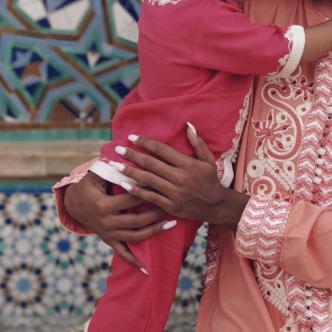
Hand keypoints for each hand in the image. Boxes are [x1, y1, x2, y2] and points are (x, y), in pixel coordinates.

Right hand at [63, 171, 166, 266]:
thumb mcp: (94, 175)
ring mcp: (108, 234)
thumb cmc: (88, 186)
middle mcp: (106, 222)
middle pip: (137, 219)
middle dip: (156, 212)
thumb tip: (124, 158)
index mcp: (103, 205)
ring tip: (171, 224)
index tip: (162, 184)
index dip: (147, 191)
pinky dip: (134, 262)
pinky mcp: (109, 241)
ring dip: (154, 231)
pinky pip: (123, 253)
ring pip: (135, 236)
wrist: (73, 204)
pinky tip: (147, 269)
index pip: (131, 198)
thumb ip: (109, 168)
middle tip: (171, 204)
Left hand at [109, 125, 248, 228]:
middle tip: (118, 149)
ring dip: (130, 171)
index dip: (146, 142)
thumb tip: (188, 125)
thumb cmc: (211, 180)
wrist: (216, 205)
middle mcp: (180, 177)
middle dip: (132, 155)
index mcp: (188, 164)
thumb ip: (198, 143)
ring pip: (148, 179)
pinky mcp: (170, 205)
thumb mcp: (208, 160)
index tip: (132, 137)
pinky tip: (125, 185)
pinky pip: (150, 197)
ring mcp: (174, 192)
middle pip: (151, 163)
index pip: (162, 150)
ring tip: (115, 166)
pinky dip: (136, 191)